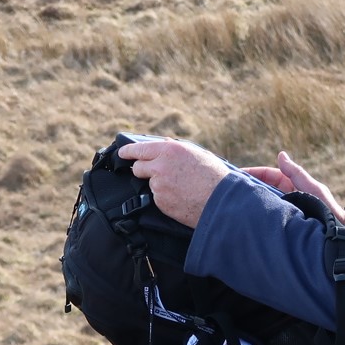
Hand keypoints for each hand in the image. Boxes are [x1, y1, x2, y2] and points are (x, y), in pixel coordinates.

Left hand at [116, 138, 230, 228]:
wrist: (222, 201)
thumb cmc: (215, 176)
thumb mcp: (198, 154)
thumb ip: (177, 148)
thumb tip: (164, 143)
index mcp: (170, 150)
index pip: (140, 149)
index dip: (128, 151)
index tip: (122, 153)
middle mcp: (160, 166)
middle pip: (138, 167)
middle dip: (143, 170)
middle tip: (155, 173)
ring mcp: (159, 185)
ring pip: (151, 184)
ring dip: (160, 185)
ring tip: (180, 188)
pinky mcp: (160, 202)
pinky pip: (158, 198)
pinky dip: (166, 198)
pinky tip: (181, 198)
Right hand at [242, 151, 344, 228]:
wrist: (338, 238)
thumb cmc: (328, 212)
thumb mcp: (313, 190)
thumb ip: (296, 174)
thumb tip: (280, 155)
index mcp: (294, 186)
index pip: (270, 175)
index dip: (255, 173)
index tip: (237, 175)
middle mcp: (288, 198)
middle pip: (264, 189)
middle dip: (249, 187)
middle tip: (228, 189)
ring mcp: (285, 211)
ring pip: (264, 203)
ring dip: (252, 202)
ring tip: (233, 204)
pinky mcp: (283, 225)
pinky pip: (267, 218)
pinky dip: (257, 216)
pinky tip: (245, 220)